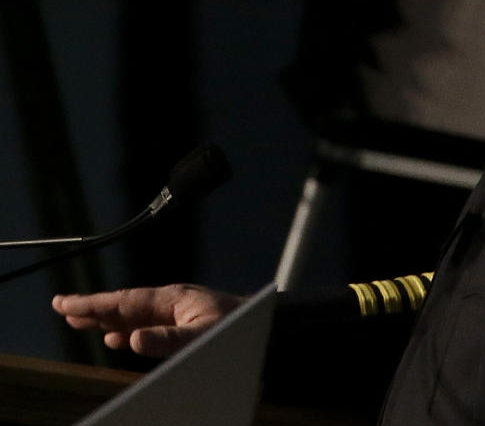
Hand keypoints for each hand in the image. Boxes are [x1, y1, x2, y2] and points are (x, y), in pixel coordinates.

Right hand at [52, 283, 243, 356]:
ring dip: (106, 319)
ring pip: (133, 315)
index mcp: (172, 298)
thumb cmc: (239, 328)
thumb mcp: (202, 335)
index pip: (124, 300)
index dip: (93, 304)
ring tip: (82, 322)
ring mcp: (177, 313)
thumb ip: (167, 339)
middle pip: (124, 304)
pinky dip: (127, 331)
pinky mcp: (183, 325)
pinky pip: (147, 326)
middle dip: (93, 307)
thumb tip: (131, 339)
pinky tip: (119, 339)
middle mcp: (171, 302)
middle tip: (62, 308)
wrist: (268, 327)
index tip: (65, 303)